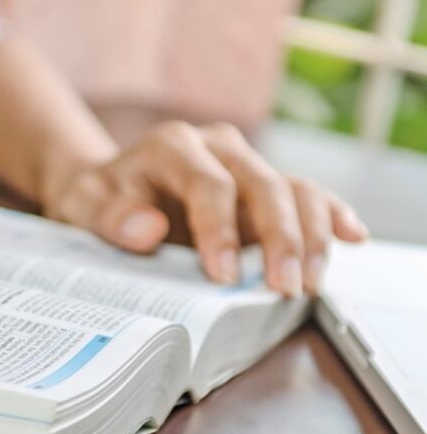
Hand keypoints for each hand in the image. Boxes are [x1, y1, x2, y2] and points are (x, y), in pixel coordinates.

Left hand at [42, 121, 368, 294]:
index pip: (209, 184)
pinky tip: (352, 237)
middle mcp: (217, 148)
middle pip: (264, 184)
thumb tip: (148, 230)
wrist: (104, 188)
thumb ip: (109, 216)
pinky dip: (331, 215)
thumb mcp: (81, 206)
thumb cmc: (95, 199)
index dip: (220, 230)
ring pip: (294, 190)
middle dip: (280, 237)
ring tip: (310, 283)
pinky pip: (306, 195)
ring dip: (311, 236)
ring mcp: (245, 166)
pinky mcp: (262, 189)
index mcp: (172, 147)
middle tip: (284, 286)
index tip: (223, 275)